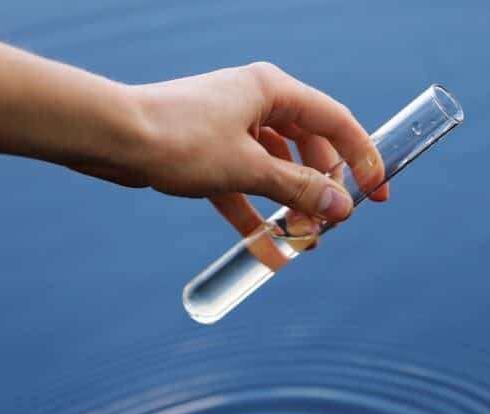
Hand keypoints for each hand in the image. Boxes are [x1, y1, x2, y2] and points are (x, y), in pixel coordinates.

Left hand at [79, 62, 389, 244]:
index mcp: (273, 91)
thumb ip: (299, 190)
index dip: (363, 158)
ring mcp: (232, 127)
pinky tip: (266, 245)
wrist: (110, 137)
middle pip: (310, 147)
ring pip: (278, 168)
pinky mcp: (210, 151)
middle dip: (323, 188)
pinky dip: (257, 212)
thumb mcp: (249, 169)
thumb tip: (342, 208)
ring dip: (291, 204)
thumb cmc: (179, 140)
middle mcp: (256, 102)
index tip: (378, 193)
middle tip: (334, 222)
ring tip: (304, 240)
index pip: (336, 122)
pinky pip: (246, 183)